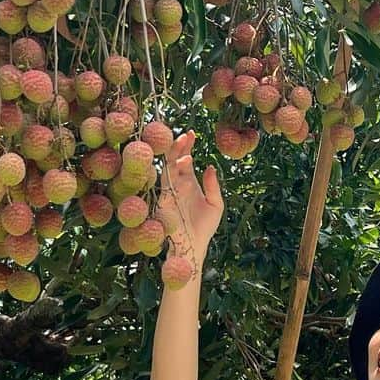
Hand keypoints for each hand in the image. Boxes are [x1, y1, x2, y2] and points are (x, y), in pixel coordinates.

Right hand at [156, 128, 223, 258]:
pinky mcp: (164, 200)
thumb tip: (210, 166)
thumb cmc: (205, 227)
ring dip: (174, 155)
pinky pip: (164, 182)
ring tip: (182, 142)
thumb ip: (213, 186)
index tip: (192, 133)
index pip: (187, 160)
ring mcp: (170, 191)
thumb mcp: (216, 204)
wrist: (194, 246)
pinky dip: (170, 171)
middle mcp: (178, 184)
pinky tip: (179, 163)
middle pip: (175, 160)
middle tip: (186, 133)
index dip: (188, 147)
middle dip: (179, 146)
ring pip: (168, 167)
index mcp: (190, 183)